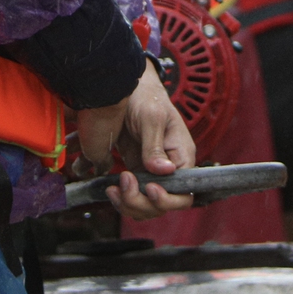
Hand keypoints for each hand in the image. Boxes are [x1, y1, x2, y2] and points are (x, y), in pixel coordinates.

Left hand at [75, 59, 195, 218]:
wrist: (125, 87)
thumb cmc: (145, 97)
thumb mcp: (151, 118)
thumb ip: (155, 145)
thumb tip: (164, 171)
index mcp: (181, 157)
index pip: (184, 192)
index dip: (167, 198)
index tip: (148, 188)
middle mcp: (169, 170)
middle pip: (161, 205)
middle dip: (141, 202)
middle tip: (123, 182)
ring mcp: (151, 173)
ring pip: (144, 206)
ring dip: (128, 204)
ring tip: (112, 190)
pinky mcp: (135, 171)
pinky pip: (130, 196)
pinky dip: (119, 198)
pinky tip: (108, 187)